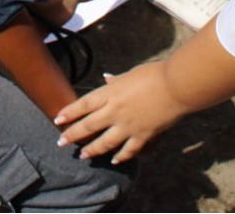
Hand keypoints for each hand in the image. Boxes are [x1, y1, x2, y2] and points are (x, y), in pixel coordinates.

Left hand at [53, 62, 188, 163]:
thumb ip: (116, 81)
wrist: (176, 86)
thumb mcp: (130, 73)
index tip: (57, 119)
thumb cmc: (154, 74)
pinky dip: (120, 156)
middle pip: (88, 125)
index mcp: (110, 92)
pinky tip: (114, 160)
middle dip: (72, 135)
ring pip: (104, 142)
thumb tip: (106, 78)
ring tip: (83, 155)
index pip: (83, 104)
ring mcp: (128, 125)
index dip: (69, 113)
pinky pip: (128, 150)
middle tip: (60, 142)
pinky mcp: (143, 135)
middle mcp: (115, 110)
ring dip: (91, 150)